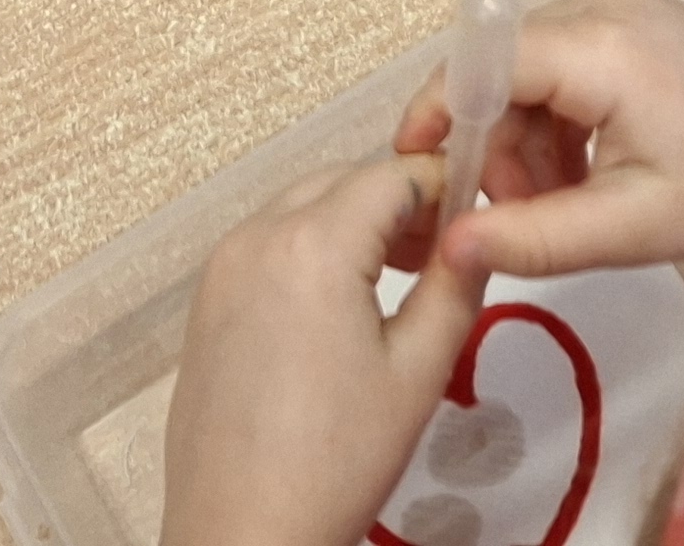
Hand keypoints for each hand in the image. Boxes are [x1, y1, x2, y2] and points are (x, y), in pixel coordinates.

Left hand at [161, 157, 484, 545]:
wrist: (242, 534)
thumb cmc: (335, 462)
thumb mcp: (418, 372)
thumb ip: (455, 285)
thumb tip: (478, 232)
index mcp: (312, 245)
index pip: (391, 174)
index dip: (440, 185)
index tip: (474, 219)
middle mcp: (256, 239)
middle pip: (341, 183)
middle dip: (395, 204)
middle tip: (440, 255)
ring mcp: (221, 271)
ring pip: (301, 210)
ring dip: (351, 226)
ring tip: (395, 283)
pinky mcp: (205, 305)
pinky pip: (267, 247)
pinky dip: (309, 253)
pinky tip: (338, 311)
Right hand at [392, 0, 683, 277]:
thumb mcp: (633, 227)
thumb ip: (535, 238)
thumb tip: (449, 244)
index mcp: (599, 43)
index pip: (480, 64)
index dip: (437, 116)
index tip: (417, 178)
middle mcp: (601, 2)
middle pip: (500, 67)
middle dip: (492, 145)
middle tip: (520, 219)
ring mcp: (622, 4)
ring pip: (527, 68)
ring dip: (524, 141)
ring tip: (560, 209)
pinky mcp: (636, 20)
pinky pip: (562, 62)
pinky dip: (556, 122)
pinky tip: (585, 176)